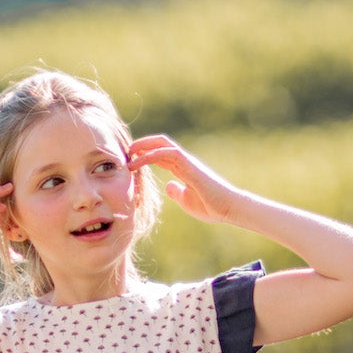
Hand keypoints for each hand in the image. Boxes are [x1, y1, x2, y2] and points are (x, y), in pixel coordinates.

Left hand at [127, 135, 244, 224]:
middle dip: (142, 144)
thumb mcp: (187, 200)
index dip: (145, 154)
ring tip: (127, 154)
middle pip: (160, 144)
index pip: (161, 155)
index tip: (130, 160)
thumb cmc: (210, 206)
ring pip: (162, 144)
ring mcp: (187, 161)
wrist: (227, 208)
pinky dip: (151, 154)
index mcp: (183, 170)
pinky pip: (168, 153)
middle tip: (125, 152)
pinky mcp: (189, 164)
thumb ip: (177, 192)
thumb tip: (168, 186)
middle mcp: (184, 162)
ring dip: (143, 146)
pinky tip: (137, 161)